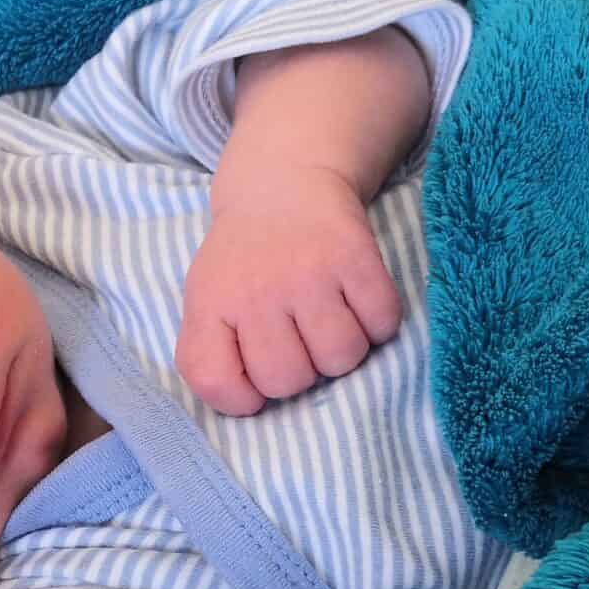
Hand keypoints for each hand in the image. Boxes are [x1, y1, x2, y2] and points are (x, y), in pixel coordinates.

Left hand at [176, 170, 402, 415]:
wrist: (282, 183)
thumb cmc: (244, 259)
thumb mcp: (206, 299)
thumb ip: (209, 354)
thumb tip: (247, 405)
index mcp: (211, 303)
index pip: (216, 382)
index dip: (242, 396)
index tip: (255, 374)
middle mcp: (257, 289)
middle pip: (289, 380)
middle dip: (300, 370)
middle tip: (298, 338)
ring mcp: (308, 273)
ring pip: (341, 358)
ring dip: (343, 349)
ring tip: (328, 319)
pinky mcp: (356, 257)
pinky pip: (382, 325)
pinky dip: (378, 323)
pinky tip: (357, 301)